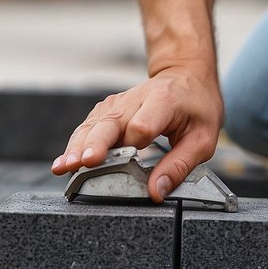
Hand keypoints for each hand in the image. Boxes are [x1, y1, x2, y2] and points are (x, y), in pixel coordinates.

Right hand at [51, 67, 224, 201]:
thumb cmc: (196, 107)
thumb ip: (179, 166)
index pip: (143, 123)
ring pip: (93, 124)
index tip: (132, 157)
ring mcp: (118, 103)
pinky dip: (76, 143)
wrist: (185, 76)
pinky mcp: (108, 109)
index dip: (135, 141)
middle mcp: (136, 99)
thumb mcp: (203, 139)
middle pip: (110, 122)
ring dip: (77, 145)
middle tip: (82, 163)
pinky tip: (65, 161)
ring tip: (64, 166)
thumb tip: (156, 192)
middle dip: (95, 144)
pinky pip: (88, 125)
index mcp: (164, 102)